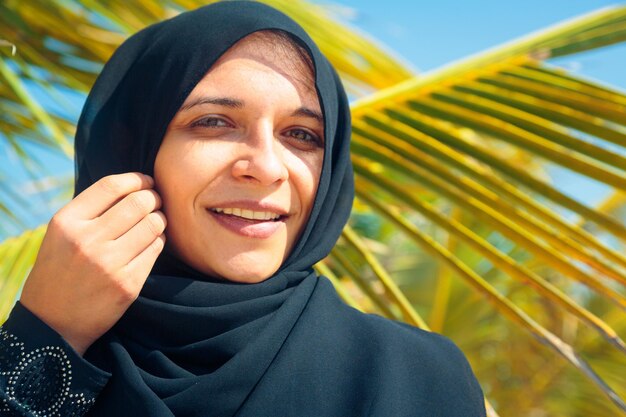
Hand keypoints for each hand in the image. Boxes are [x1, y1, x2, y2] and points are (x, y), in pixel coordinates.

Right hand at [20, 172, 166, 355]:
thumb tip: (135, 185)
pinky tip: (150, 242)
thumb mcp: (62, 234)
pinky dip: (158, 241)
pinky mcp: (128, 284)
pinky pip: (156, 248)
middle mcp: (87, 240)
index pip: (112, 185)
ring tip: (155, 221)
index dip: (137, 179)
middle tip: (156, 202)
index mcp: (67, 222)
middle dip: (154, 198)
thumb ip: (91, 210)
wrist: (53, 324)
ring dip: (160, 219)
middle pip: (139, 202)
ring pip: (154, 224)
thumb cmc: (60, 271)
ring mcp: (109, 264)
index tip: (147, 181)